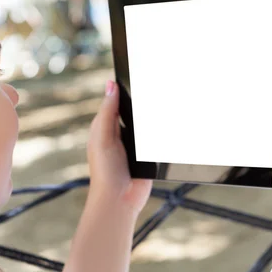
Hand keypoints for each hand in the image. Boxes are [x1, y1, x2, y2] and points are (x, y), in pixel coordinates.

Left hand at [87, 80, 152, 216]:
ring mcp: (135, 144)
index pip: (116, 101)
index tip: (136, 73)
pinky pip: (156, 138)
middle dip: (142, 101)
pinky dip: (161, 131)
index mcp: (105, 127)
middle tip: (155, 85)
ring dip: (152, 117)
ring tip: (165, 100)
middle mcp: (120, 134)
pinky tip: (169, 122)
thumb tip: (111, 84)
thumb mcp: (103, 136)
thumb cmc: (105, 170)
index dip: (124, 89)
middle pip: (134, 110)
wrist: (120, 199)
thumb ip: (108, 111)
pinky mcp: (149, 154)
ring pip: (146, 123)